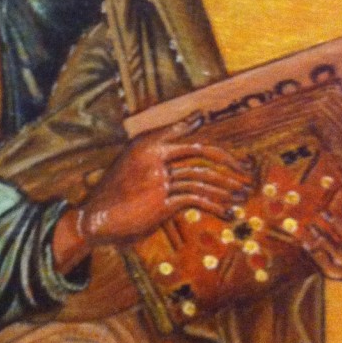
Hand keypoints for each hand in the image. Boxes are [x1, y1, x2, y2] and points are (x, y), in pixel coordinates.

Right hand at [76, 122, 253, 246]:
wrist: (95, 218)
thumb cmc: (115, 194)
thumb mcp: (131, 167)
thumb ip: (154, 157)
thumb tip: (179, 155)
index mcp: (145, 143)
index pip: (180, 130)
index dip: (201, 130)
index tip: (211, 124)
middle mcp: (153, 155)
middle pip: (201, 151)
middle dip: (229, 162)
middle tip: (246, 171)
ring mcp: (158, 177)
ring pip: (203, 177)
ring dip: (227, 188)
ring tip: (242, 196)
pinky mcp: (162, 200)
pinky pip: (197, 199)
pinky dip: (217, 207)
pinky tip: (229, 213)